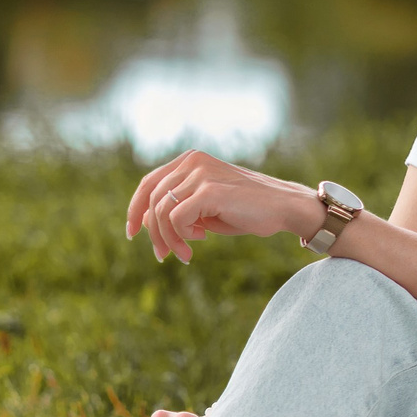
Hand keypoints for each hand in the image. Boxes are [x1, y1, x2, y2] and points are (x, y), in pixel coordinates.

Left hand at [124, 150, 325, 263]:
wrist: (284, 208)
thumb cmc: (246, 210)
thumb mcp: (205, 210)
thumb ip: (176, 209)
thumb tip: (143, 221)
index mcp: (190, 160)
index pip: (149, 182)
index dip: (135, 208)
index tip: (132, 233)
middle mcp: (193, 161)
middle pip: (151, 199)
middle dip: (153, 232)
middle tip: (163, 255)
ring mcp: (200, 173)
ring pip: (161, 211)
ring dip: (169, 239)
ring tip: (184, 254)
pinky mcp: (209, 190)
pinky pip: (176, 219)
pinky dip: (182, 237)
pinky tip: (200, 243)